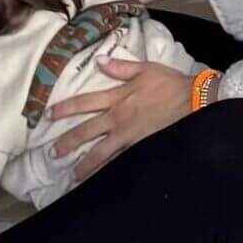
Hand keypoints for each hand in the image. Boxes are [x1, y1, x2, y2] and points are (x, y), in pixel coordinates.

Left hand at [48, 57, 191, 181]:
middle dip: (67, 142)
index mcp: (118, 97)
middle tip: (53, 153)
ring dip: (84, 164)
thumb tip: (98, 61)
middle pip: (86, 132)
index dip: (65, 109)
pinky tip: (101, 181)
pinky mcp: (140, 147)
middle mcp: (118, 118)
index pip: (84, 103)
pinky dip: (109, 172)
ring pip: (100, 152)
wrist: (194, 100)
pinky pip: (120, 161)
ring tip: (72, 175)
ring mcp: (128, 135)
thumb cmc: (171, 83)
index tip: (48, 115)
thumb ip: (120, 67)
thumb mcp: (145, 69)